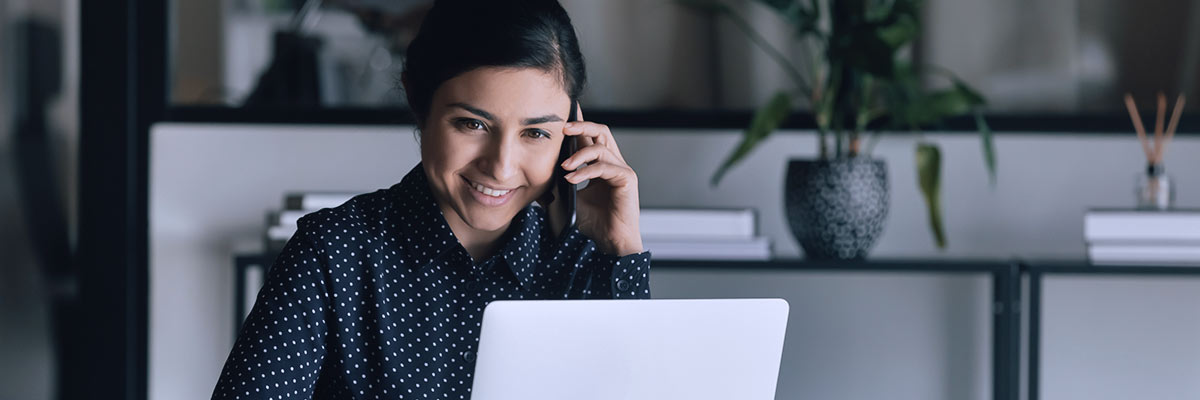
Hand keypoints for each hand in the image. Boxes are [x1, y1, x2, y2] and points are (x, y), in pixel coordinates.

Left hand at [558, 104, 643, 255]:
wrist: (610, 241)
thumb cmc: (593, 223)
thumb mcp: (569, 200)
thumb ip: (559, 186)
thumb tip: (537, 179)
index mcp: (601, 165)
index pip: (590, 137)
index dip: (579, 124)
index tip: (563, 114)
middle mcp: (613, 163)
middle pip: (601, 131)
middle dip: (582, 126)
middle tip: (563, 128)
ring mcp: (622, 170)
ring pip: (601, 147)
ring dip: (579, 154)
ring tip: (564, 166)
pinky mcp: (627, 179)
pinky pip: (604, 166)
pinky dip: (586, 170)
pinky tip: (572, 178)